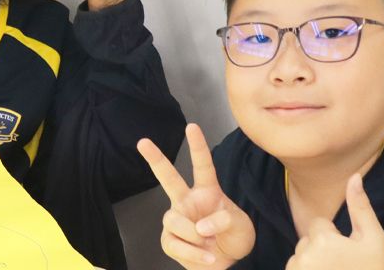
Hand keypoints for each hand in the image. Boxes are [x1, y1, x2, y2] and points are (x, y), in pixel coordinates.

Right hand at [137, 124, 254, 268]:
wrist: (226, 264)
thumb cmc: (233, 239)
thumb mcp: (241, 227)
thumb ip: (225, 220)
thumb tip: (200, 225)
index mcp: (207, 192)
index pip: (202, 166)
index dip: (197, 146)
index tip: (191, 127)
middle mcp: (188, 202)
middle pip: (169, 178)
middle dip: (155, 159)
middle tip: (142, 142)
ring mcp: (176, 220)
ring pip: (176, 221)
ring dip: (195, 235)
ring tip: (209, 244)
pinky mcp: (169, 241)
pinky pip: (176, 244)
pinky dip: (194, 253)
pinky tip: (206, 257)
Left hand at [285, 174, 383, 269]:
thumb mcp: (373, 240)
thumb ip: (361, 208)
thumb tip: (354, 176)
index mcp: (322, 240)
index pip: (318, 224)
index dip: (334, 236)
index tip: (346, 251)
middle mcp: (303, 255)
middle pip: (307, 240)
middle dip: (321, 249)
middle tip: (342, 265)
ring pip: (300, 256)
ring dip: (312, 262)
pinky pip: (294, 269)